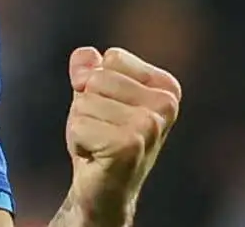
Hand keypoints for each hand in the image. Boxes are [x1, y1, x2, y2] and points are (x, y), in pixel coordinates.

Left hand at [63, 47, 180, 223]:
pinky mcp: (129, 145)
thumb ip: (89, 68)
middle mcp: (166, 105)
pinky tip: (96, 156)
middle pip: (97, 79)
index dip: (97, 82)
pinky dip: (78, 141)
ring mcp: (150, 126)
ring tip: (100, 143)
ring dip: (81, 124)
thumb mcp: (93, 94)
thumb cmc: (101, 136)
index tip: (110, 110)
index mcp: (166, 87)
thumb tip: (86, 55)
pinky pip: (78, 126)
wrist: (105, 189)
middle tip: (102, 130)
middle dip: (86, 104)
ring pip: (85, 102)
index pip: (113, 58)